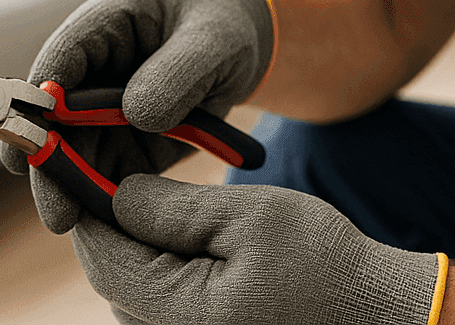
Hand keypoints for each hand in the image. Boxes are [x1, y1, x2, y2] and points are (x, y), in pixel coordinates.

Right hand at [0, 0, 274, 232]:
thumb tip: (137, 115)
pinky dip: (102, 198)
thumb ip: (178, 70)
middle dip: (49, 162)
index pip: (62, 57)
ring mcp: (102, 110)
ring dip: (71, 189)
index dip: (41, 97)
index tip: (35, 136)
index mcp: (107, 22)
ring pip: (74, 153)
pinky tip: (105, 227)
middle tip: (56, 209)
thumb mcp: (214, 38)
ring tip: (74, 224)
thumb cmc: (222, 25)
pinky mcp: (122, 143)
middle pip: (55, 116)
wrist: (241, 45)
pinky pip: (104, 173)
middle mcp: (93, 69)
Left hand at [72, 175, 444, 324]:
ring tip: (152, 182)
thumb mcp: (251, 217)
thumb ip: (174, 209)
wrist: (374, 314)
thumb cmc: (325, 264)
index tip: (80, 147)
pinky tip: (183, 224)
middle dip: (109, 212)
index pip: (101, 250)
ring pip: (131, 282)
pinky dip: (159, 258)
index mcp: (174, 314)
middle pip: (110, 269)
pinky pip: (158, 297)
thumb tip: (114, 192)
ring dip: (135, 236)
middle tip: (117, 152)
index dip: (85, 195)